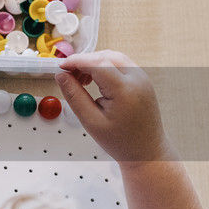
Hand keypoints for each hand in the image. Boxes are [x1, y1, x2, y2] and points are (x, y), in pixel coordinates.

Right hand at [55, 50, 169, 163]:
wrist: (147, 152)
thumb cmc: (121, 141)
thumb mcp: (91, 121)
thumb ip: (75, 96)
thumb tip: (61, 76)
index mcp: (125, 90)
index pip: (97, 63)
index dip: (76, 61)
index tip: (61, 66)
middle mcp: (137, 79)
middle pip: (106, 56)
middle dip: (85, 61)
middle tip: (68, 75)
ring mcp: (142, 78)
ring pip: (114, 58)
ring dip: (95, 63)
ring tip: (81, 80)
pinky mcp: (142, 80)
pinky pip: (122, 65)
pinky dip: (105, 67)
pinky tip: (95, 81)